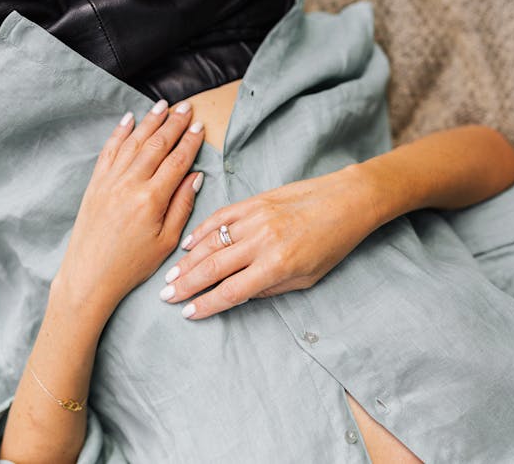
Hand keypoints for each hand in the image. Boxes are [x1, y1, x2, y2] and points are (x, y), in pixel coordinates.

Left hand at [51, 100, 204, 320]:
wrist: (89, 276)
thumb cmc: (131, 265)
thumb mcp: (166, 241)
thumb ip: (182, 205)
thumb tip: (195, 176)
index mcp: (151, 199)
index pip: (176, 161)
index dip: (190, 141)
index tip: (199, 126)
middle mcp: (129, 184)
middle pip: (156, 145)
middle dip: (174, 124)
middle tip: (187, 108)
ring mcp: (109, 181)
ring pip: (133, 142)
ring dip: (150, 121)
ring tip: (163, 106)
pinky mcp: (95, 184)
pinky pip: (109, 151)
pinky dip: (120, 133)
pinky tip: (129, 119)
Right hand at [160, 165, 381, 318]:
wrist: (347, 201)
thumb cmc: (333, 244)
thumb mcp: (308, 277)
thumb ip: (271, 287)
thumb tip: (239, 294)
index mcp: (277, 264)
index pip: (232, 291)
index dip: (206, 304)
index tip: (188, 313)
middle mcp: (262, 241)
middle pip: (213, 267)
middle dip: (186, 284)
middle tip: (166, 296)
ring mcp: (256, 218)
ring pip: (211, 242)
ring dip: (187, 261)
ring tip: (171, 276)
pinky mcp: (255, 201)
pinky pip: (220, 217)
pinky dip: (201, 231)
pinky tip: (187, 244)